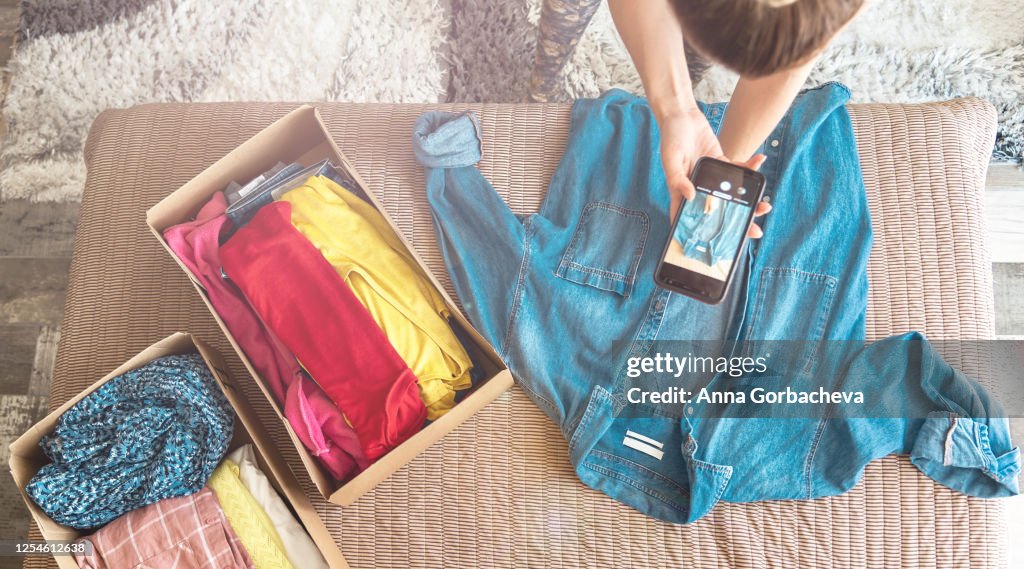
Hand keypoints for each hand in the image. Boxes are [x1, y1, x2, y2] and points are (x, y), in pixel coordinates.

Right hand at [656, 107, 770, 238]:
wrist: (682, 116)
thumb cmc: (671, 138)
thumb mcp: (670, 159)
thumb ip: (678, 179)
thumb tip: (690, 196)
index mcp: (683, 193)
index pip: (692, 219)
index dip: (703, 235)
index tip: (719, 246)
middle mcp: (699, 189)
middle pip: (720, 212)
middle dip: (738, 222)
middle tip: (754, 231)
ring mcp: (712, 178)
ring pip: (733, 196)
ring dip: (750, 201)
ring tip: (765, 205)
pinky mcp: (722, 164)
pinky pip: (738, 170)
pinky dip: (750, 168)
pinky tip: (760, 163)